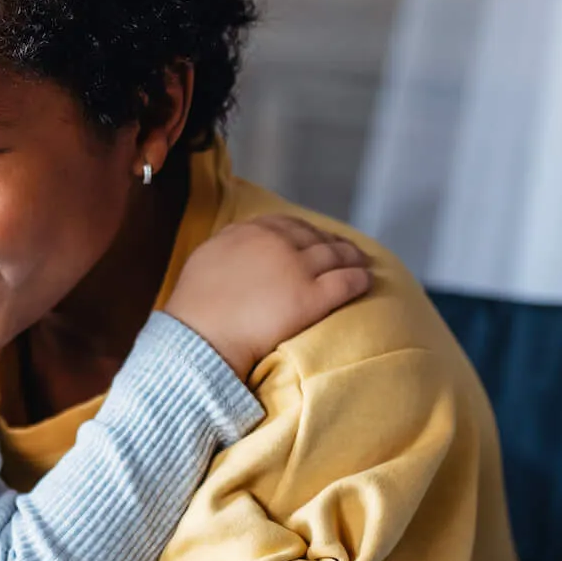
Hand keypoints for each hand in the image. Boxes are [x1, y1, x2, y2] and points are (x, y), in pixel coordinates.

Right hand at [164, 216, 370, 377]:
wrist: (201, 336)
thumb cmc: (195, 307)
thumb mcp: (206, 258)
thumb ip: (229, 245)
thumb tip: (242, 244)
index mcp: (249, 232)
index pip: (287, 224)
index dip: (306, 231)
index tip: (314, 237)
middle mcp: (276, 244)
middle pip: (314, 238)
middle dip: (332, 242)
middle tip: (345, 250)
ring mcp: (295, 269)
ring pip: (334, 256)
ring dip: (352, 257)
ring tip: (362, 263)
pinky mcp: (311, 297)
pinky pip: (344, 283)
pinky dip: (359, 279)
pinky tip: (367, 281)